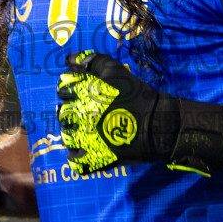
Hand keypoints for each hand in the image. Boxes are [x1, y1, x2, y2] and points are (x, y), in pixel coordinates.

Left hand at [57, 51, 222, 176]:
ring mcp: (89, 138)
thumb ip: (92, 60)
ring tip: (84, 132)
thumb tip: (69, 61)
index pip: (63, 91)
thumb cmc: (139, 95)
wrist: (160, 124)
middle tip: (85, 114)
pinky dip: (77, 156)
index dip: (69, 92)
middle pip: (62, 114)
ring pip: (66, 137)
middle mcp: (84, 115)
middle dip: (70, 113)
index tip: (80, 96)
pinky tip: (85, 150)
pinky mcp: (97, 158)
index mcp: (86, 94)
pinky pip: (76, 161)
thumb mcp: (117, 70)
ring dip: (72, 134)